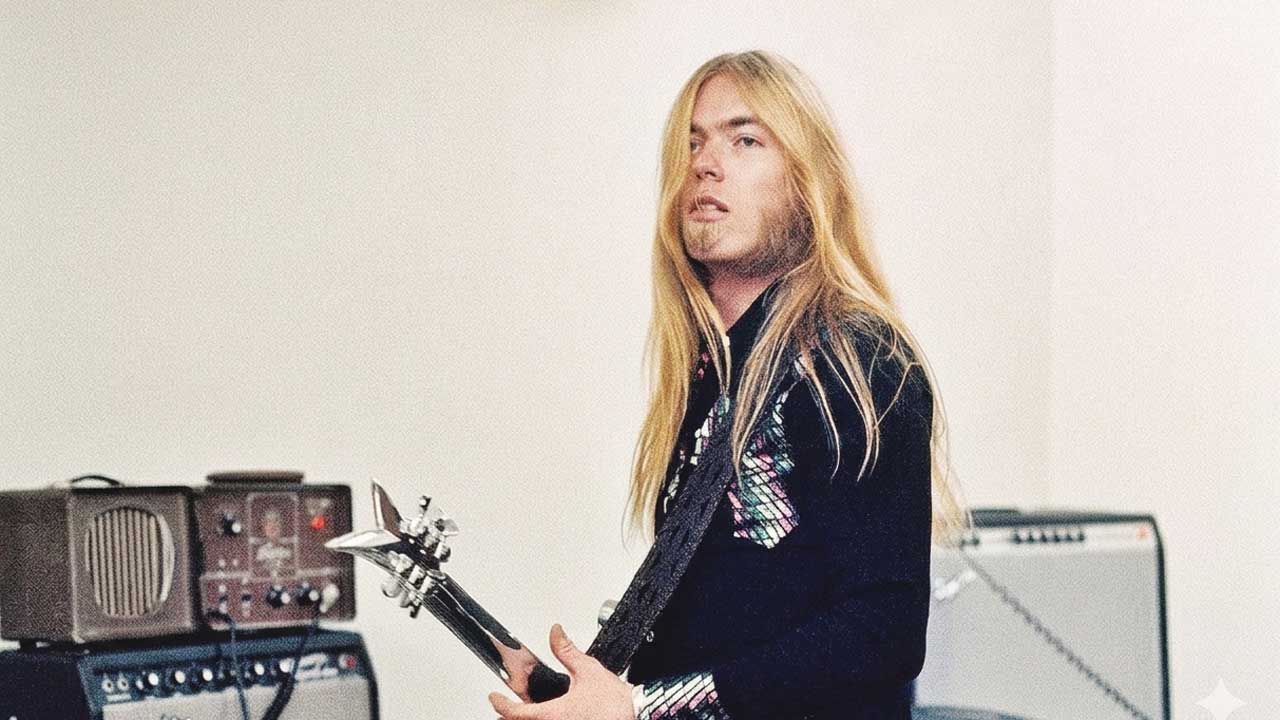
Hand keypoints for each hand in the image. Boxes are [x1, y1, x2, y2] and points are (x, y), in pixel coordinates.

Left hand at [488, 623, 634, 719]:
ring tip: (519, 717)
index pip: (516, 712)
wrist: (638, 715)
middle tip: (501, 712)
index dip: (501, 704)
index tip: (495, 697)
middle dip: (508, 719)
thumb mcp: (588, 670)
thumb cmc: (615, 702)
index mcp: (555, 713)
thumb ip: (567, 651)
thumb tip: (555, 633)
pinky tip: (548, 719)